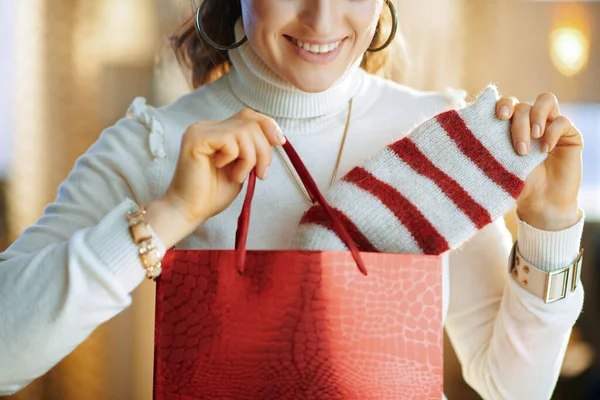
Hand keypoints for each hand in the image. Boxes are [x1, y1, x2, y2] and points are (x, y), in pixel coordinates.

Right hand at [162, 108, 285, 224]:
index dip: (268, 125)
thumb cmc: (213, 194)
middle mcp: (207, 126)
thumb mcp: (242, 168)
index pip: (248, 115)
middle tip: (261, 174)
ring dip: (251, 158)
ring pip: (244, 130)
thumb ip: (253, 150)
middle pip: (251, 122)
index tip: (280, 143)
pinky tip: (223, 170)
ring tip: (239, 176)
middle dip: (264, 150)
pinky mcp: (196, 139)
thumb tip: (277, 136)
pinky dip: (236, 158)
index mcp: (217, 131)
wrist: (190, 211)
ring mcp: (200, 130)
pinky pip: (230, 140)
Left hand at [495, 92, 582, 230]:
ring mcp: (550, 125)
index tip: (499, 116)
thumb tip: (466, 130)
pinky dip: (553, 132)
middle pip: (523, 105)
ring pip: (546, 101)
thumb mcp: (498, 166)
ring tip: (534, 138)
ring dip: (537, 117)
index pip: (506, 103)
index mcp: (509, 126)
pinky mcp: (569, 134)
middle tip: (519, 148)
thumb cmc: (515, 185)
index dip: (502, 104)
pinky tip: (545, 150)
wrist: (540, 204)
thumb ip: (488, 146)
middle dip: (519, 123)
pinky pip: (562, 121)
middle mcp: (529, 122)